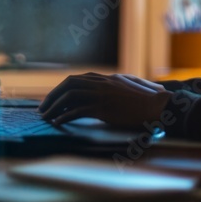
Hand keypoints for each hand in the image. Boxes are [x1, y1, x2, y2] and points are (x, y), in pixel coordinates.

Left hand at [38, 72, 171, 128]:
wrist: (158, 105)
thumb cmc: (147, 100)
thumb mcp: (129, 87)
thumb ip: (116, 87)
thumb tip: (107, 91)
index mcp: (106, 78)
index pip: (77, 79)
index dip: (62, 88)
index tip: (53, 98)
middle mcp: (102, 83)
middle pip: (69, 84)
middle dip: (53, 95)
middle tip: (43, 108)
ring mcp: (102, 95)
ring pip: (70, 96)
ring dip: (54, 107)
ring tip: (46, 117)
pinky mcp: (104, 108)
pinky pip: (78, 111)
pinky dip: (65, 116)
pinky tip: (58, 123)